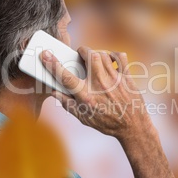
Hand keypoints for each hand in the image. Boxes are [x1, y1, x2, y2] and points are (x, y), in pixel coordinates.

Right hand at [40, 46, 154, 140]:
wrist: (132, 127)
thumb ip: (67, 103)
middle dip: (82, 51)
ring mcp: (114, 80)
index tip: (45, 54)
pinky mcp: (126, 77)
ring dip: (96, 53)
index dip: (53, 64)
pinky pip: (120, 58)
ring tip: (93, 58)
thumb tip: (54, 91)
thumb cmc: (107, 123)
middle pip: (89, 56)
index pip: (65, 77)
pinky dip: (114, 54)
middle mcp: (100, 85)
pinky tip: (110, 59)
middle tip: (80, 54)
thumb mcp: (83, 117)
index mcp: (86, 96)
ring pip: (103, 55)